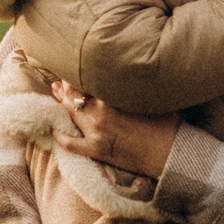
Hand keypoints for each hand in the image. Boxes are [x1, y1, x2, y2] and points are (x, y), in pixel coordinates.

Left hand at [52, 83, 178, 178]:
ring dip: (61, 104)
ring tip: (55, 94)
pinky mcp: (96, 151)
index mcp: (112, 99)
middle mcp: (99, 114)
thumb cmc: (166, 124)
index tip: (75, 68)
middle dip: (66, 88)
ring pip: (71, 115)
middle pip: (75, 97)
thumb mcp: (153, 97)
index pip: (88, 82)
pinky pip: (70, 143)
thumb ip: (139, 84)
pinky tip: (54, 129)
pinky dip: (60, 136)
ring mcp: (95, 134)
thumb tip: (137, 71)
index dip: (79, 75)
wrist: (169, 154)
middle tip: (59, 81)